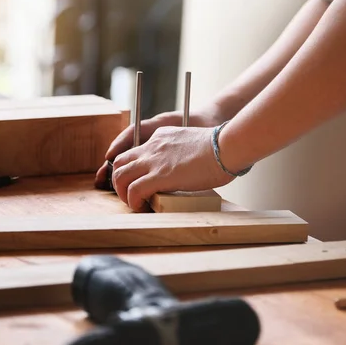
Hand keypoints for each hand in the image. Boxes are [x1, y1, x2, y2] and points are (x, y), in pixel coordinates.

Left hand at [110, 126, 234, 211]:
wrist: (226, 146)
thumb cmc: (221, 148)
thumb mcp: (193, 144)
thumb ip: (184, 154)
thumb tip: (190, 170)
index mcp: (161, 137)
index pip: (135, 152)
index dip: (133, 170)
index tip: (141, 182)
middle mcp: (152, 147)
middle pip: (119, 162)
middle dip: (120, 181)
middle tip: (131, 195)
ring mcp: (154, 161)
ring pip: (119, 176)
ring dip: (123, 193)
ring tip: (135, 203)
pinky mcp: (159, 176)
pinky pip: (134, 190)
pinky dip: (133, 202)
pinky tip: (143, 207)